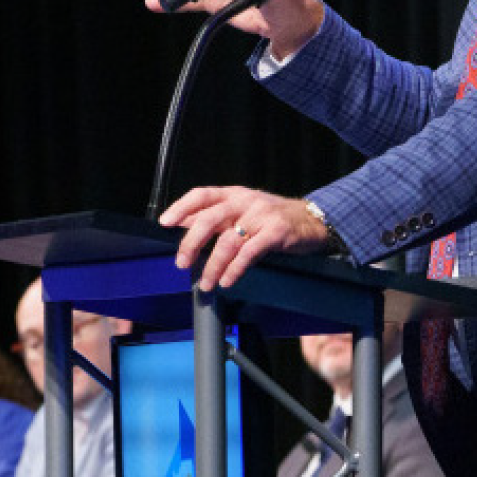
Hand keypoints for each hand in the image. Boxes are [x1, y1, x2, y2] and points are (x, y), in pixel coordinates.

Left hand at [159, 185, 329, 290]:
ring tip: (207, 282)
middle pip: (209, 219)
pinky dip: (235, 269)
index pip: (201, 195)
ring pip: (228, 241)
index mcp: (234, 194)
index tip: (165, 223)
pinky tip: (228, 280)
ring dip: (213, 265)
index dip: (181, 207)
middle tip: (182, 262)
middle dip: (191, 243)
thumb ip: (217, 218)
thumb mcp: (244, 211)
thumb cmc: (273, 218)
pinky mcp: (275, 233)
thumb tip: (184, 226)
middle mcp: (245, 202)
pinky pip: (249, 252)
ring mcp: (261, 216)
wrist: (312, 221)